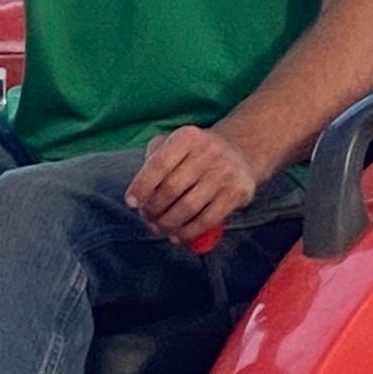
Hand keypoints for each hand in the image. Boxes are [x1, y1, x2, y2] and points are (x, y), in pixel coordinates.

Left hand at [125, 125, 257, 245]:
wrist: (240, 153)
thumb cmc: (195, 154)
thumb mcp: (172, 145)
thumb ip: (152, 161)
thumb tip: (138, 195)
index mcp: (187, 137)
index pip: (158, 164)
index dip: (141, 186)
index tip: (132, 203)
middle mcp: (209, 151)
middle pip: (171, 189)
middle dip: (153, 208)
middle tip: (147, 216)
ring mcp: (225, 172)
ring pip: (188, 208)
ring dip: (168, 224)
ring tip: (159, 227)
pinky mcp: (238, 192)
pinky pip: (208, 220)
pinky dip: (188, 233)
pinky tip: (177, 236)